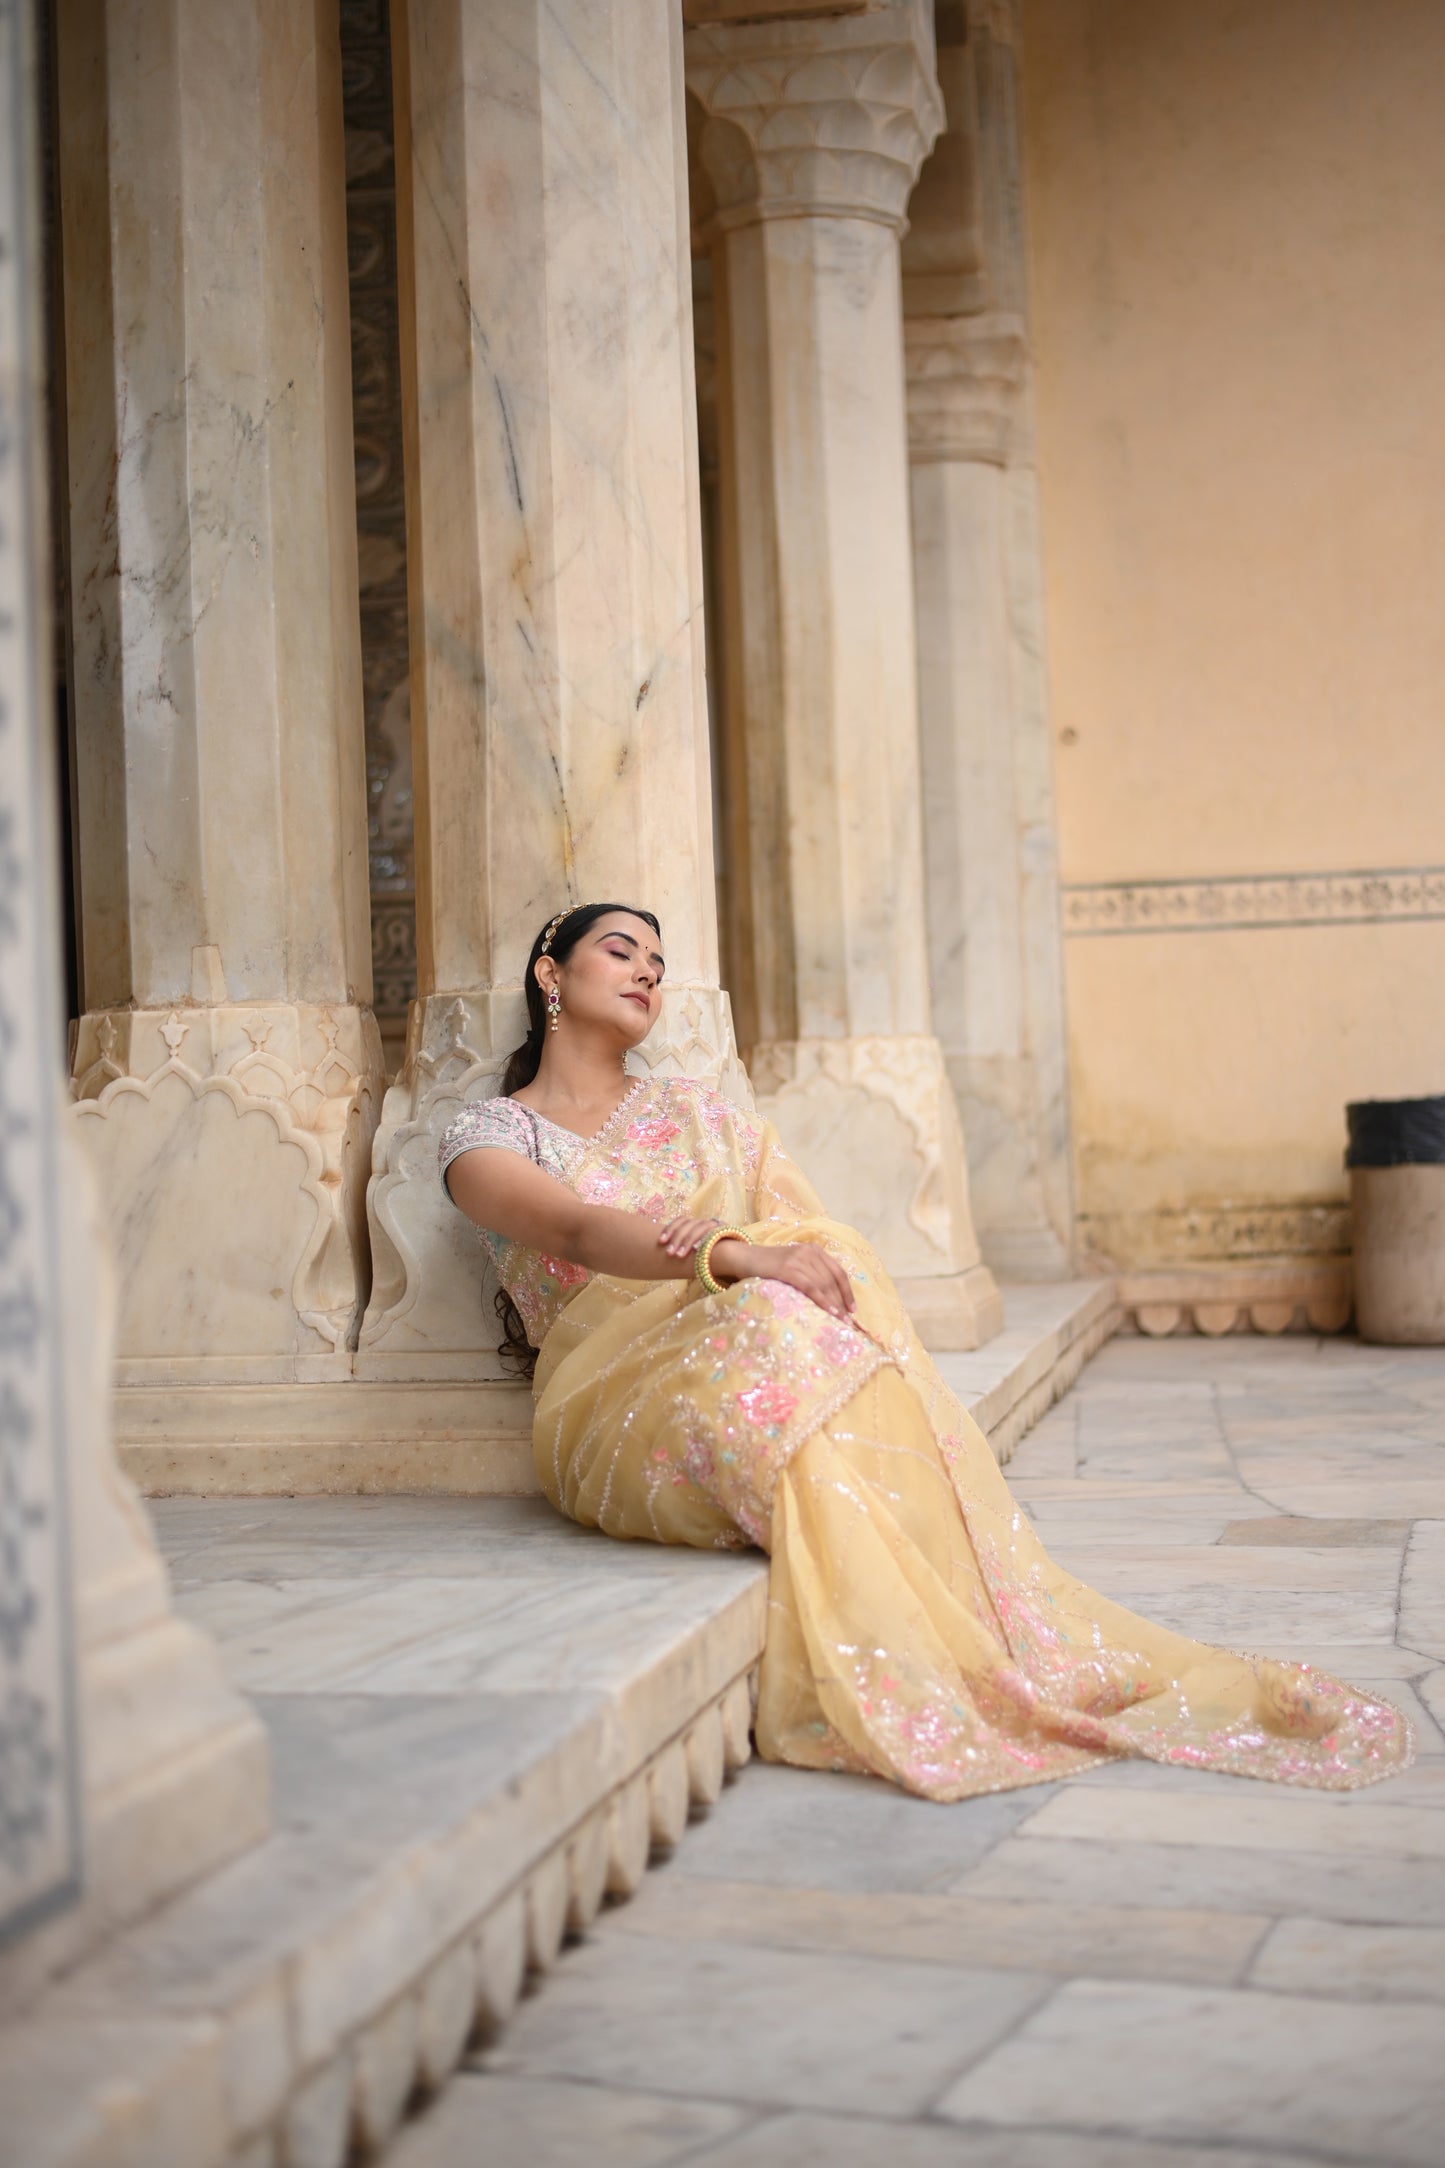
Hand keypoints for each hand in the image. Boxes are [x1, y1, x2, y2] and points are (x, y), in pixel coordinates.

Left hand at [658, 1214, 721, 1259]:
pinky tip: (696, 1249)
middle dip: (677, 1239)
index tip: (661, 1241)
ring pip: (699, 1228)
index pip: (680, 1220)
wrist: (734, 1253)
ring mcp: (714, 1225)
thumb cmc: (707, 1252)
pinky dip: (703, 1240)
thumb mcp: (693, 1247)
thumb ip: (682, 1245)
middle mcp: (704, 1222)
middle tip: (669, 1254)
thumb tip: (662, 1246)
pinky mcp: (724, 1231)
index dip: (669, 1229)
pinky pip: (712, 1233)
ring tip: (680, 1255)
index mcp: (695, 1223)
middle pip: (688, 1225)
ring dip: (687, 1242)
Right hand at [710, 1239, 855, 1320]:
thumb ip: (810, 1275)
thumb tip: (830, 1299)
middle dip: (842, 1302)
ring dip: (834, 1305)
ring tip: (840, 1322)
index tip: (852, 1310)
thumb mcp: (794, 1265)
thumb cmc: (770, 1266)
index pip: (838, 1272)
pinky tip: (829, 1311)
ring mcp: (798, 1259)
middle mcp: (809, 1252)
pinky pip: (810, 1286)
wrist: (745, 1257)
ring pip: (823, 1284)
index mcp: (815, 1250)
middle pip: (832, 1280)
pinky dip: (822, 1300)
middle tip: (848, 1323)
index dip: (847, 1292)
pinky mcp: (787, 1268)